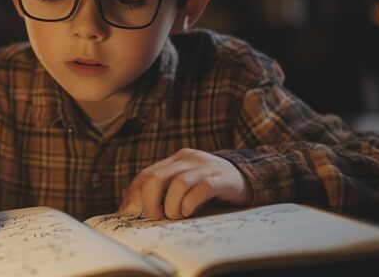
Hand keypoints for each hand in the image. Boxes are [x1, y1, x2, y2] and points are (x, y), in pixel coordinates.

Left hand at [119, 148, 252, 219]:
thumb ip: (162, 194)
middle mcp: (188, 160)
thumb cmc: (209, 189)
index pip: (145, 175)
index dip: (135, 196)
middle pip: (156, 178)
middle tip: (155, 219)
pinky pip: (201, 188)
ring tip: (175, 217)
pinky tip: (188, 212)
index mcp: (175, 160)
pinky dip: (190, 203)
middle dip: (150, 203)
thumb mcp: (184, 188)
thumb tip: (132, 213)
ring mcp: (205, 167)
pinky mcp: (221, 179)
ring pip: (178, 183)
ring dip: (171, 206)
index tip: (132, 215)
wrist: (247, 178)